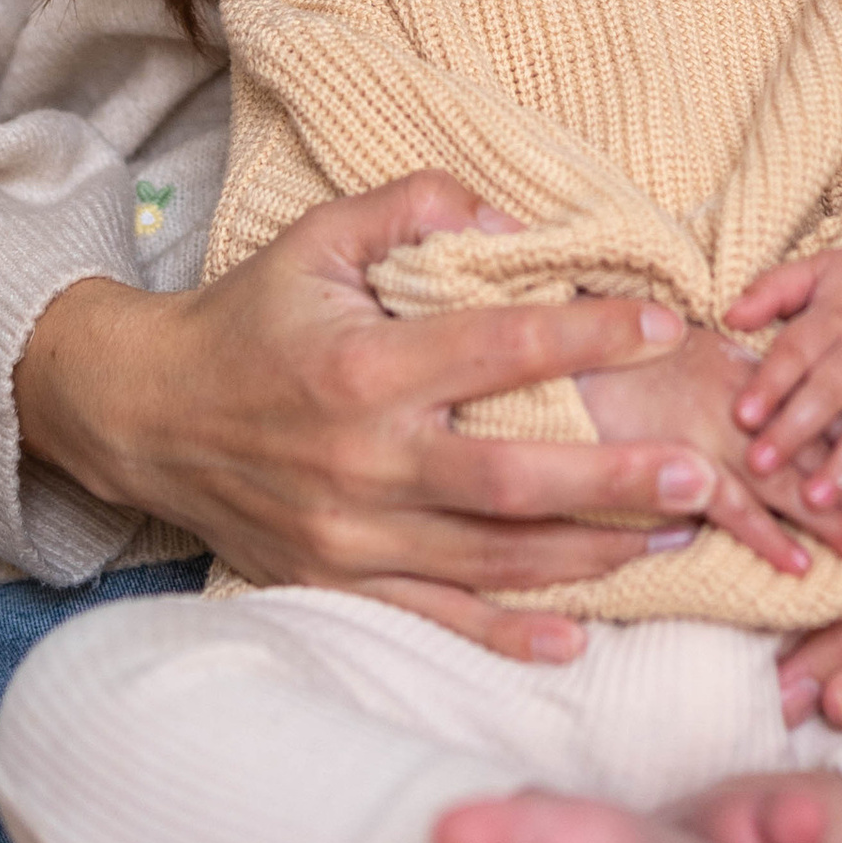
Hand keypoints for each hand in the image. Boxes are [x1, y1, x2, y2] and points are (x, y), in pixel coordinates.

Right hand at [15, 173, 741, 667]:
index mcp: (363, 367)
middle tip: (698, 475)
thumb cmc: (246, 317)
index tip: (662, 324)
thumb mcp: (318, 237)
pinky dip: (507, 634)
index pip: (496, 349)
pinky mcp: (336, 584)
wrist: (142, 414)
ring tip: (672, 536)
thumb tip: (513, 217)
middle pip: (509, 480)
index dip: (585, 335)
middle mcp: (362, 460)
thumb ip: (413, 207)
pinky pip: (436, 618)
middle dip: (612, 481)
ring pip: (489, 558)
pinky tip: (578, 634)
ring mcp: (350, 536)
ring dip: (588, 554)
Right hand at [574, 332, 841, 576]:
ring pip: (782, 483)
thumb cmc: (608, 349)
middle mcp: (729, 401)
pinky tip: (798, 565)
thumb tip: (744, 358)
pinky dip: (768, 538)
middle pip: (803, 448)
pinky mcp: (676, 464)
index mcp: (731, 367)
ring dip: (825, 518)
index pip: (800, 405)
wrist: (557, 354)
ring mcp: (704, 434)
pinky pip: (733, 510)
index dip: (839, 437)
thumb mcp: (672, 336)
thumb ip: (714, 354)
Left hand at [723, 248, 841, 513]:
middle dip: (795, 431)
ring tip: (814, 498)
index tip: (742, 415)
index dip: (770, 383)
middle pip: (831, 393)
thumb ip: (773, 290)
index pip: (798, 351)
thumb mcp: (820, 270)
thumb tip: (729, 315)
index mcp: (836, 319)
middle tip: (760, 466)